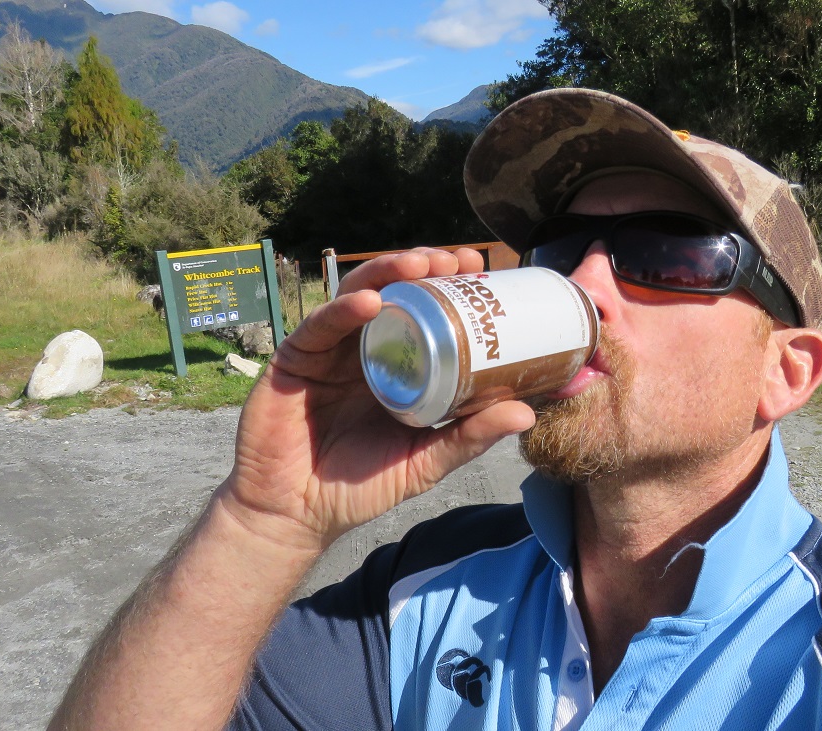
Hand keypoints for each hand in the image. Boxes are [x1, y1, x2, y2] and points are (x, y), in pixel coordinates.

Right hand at [217, 248, 536, 555]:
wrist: (295, 515)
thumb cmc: (358, 487)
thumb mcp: (424, 461)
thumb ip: (468, 437)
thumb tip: (527, 412)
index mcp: (394, 365)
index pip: (423, 312)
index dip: (449, 286)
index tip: (481, 268)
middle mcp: (361, 349)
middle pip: (392, 293)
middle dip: (424, 268)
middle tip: (456, 260)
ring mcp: (327, 352)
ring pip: (355, 296)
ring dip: (387, 274)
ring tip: (420, 266)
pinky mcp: (294, 360)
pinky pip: (319, 327)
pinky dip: (343, 311)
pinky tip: (371, 302)